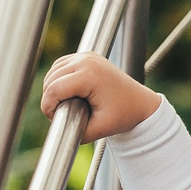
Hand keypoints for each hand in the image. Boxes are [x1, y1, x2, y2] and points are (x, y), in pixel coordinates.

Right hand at [40, 52, 161, 142]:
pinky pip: (61, 65)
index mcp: (89, 75)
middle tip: (61, 113)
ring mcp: (86, 55)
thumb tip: (58, 134)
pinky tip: (67, 90)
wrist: (142, 102)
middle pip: (51, 79)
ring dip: (53, 87)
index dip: (49, 107)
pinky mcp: (87, 55)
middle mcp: (86, 61)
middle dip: (51, 98)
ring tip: (64, 103)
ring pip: (53, 71)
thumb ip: (77, 132)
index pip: (54, 90)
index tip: (55, 119)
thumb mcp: (100, 129)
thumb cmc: (124, 115)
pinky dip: (59, 78)